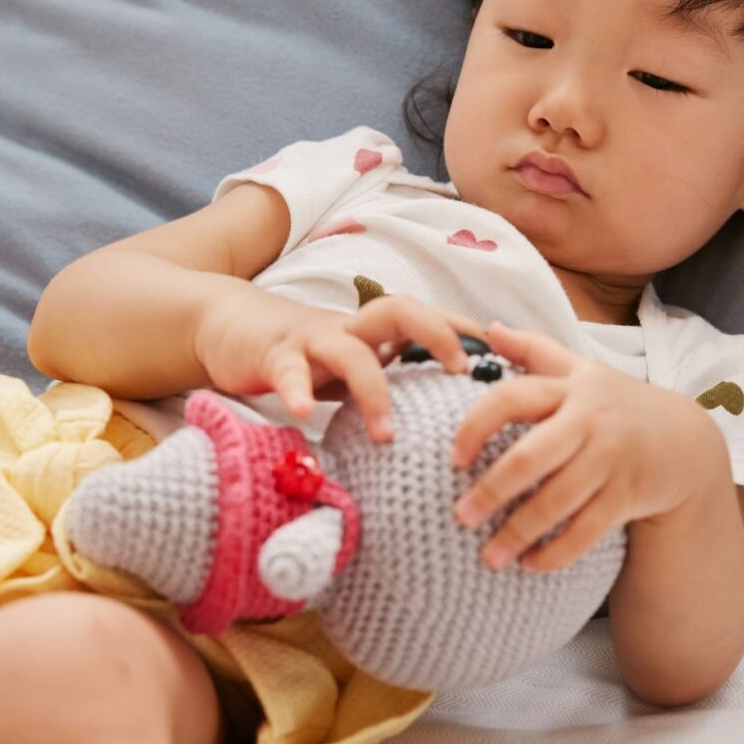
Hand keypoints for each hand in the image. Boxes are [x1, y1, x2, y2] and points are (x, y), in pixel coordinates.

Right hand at [194, 288, 484, 439]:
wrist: (233, 329)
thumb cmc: (308, 357)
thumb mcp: (356, 366)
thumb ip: (393, 383)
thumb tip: (447, 425)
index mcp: (377, 332)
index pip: (431, 318)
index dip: (468, 329)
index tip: (510, 351)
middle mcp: (353, 328)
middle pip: (401, 311)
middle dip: (436, 333)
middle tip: (461, 369)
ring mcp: (314, 339)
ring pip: (352, 351)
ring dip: (374, 390)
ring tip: (387, 433)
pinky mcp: (275, 354)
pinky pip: (288, 370)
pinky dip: (295, 391)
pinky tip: (300, 415)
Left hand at [451, 321, 709, 570]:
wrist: (684, 441)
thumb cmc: (616, 405)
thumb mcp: (580, 370)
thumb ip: (534, 350)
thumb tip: (488, 327)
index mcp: (569, 389)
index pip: (513, 398)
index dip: (476, 425)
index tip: (453, 458)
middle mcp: (589, 421)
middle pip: (530, 457)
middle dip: (491, 490)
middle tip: (459, 516)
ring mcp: (611, 460)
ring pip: (556, 501)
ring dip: (518, 532)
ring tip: (488, 558)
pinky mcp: (628, 495)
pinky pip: (586, 531)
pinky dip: (557, 552)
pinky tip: (529, 565)